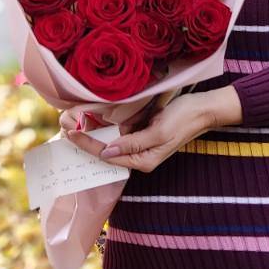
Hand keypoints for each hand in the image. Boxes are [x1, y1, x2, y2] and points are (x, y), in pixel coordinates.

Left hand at [64, 92, 216, 174]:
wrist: (204, 108)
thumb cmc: (184, 119)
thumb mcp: (159, 131)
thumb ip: (133, 143)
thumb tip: (107, 152)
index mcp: (144, 161)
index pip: (108, 155)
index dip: (87, 145)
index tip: (70, 133)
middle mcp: (140, 155)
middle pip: (106, 151)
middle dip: (85, 140)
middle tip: (64, 127)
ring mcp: (141, 143)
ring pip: (111, 141)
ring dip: (93, 132)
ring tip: (72, 122)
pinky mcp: (143, 132)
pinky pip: (120, 131)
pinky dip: (106, 125)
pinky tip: (92, 117)